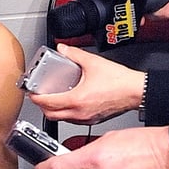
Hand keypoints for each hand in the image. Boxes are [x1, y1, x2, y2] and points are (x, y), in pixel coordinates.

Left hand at [27, 44, 143, 124]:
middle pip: (51, 115)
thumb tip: (63, 48)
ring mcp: (86, 119)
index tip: (32, 92)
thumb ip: (74, 54)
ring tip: (52, 97)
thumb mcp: (93, 62)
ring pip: (62, 119)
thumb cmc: (120, 82)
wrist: (136, 91)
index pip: (47, 103)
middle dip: (41, 106)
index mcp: (77, 100)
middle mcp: (80, 113)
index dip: (35, 97)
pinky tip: (69, 101)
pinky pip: (73, 119)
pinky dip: (66, 112)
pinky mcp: (93, 119)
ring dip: (53, 110)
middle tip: (39, 95)